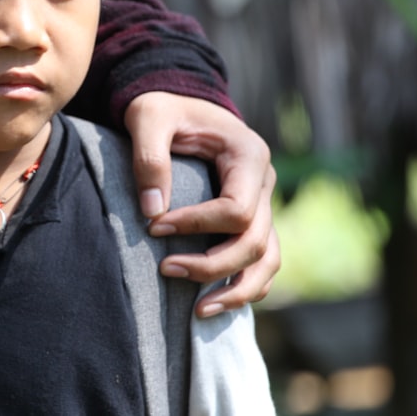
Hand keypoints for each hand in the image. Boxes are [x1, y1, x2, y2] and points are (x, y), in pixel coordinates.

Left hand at [123, 91, 279, 317]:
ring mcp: (264, 203)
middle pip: (254, 241)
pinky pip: (262, 262)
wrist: (178, 104)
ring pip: (267, 260)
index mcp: (248, 154)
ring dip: (236, 289)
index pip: (236, 209)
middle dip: (211, 264)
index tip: (155, 228)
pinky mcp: (253, 219)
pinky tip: (213, 303)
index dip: (196, 226)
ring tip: (198, 312)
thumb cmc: (163, 108)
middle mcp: (265, 182)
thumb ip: (150, 158)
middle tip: (165, 270)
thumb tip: (152, 212)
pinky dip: (244, 286)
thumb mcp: (149, 118)